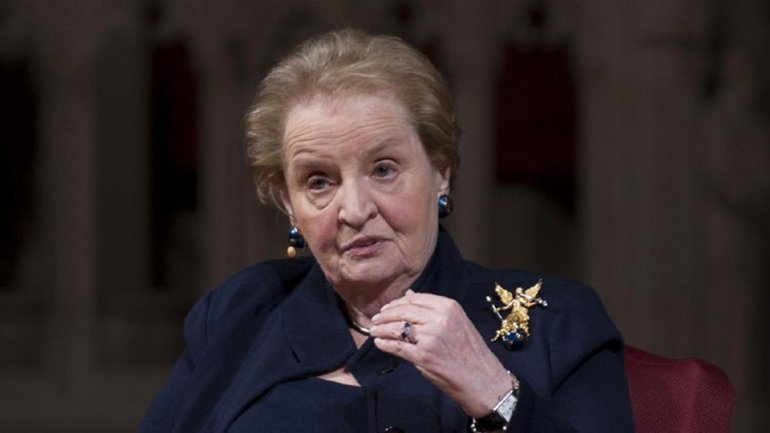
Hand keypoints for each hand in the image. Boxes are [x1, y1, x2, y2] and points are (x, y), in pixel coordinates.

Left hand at [370, 290, 512, 417]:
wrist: (483, 379)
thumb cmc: (470, 352)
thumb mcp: (457, 322)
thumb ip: (433, 309)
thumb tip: (409, 294)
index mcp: (449, 307)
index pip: (415, 299)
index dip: (397, 303)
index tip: (387, 308)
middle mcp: (440, 319)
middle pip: (403, 311)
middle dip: (386, 315)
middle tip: (376, 319)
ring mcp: (431, 337)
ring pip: (397, 327)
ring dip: (381, 329)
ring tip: (374, 331)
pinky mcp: (423, 356)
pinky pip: (397, 346)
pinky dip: (384, 344)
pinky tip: (379, 343)